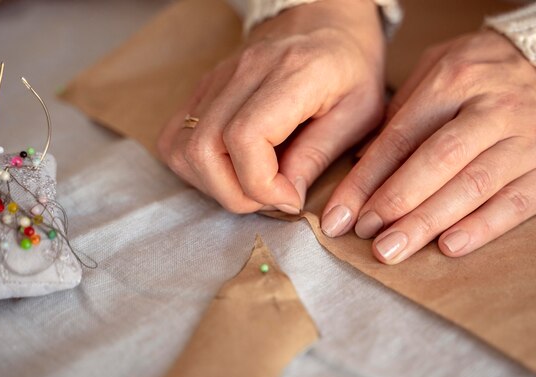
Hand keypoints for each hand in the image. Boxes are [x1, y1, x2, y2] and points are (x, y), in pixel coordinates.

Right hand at [158, 0, 384, 213]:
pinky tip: (229, 170)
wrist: (324, 18)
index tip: (290, 198)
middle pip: (204, 149)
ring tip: (250, 186)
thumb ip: (320, 156)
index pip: (245, 138)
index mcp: (292, 73)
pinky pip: (176, 136)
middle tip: (269, 198)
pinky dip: (196, 166)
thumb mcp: (360, 113)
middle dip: (234, 194)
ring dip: (212, 184)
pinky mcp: (204, 88)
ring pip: (182, 148)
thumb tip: (285, 199)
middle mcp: (245, 71)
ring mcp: (218, 78)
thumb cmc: (350, 66)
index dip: (261, 185)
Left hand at [322, 30, 535, 263]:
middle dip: (394, 203)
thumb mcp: (442, 67)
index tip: (340, 213)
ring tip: (392, 249)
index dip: (365, 180)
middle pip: (435, 163)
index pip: (400, 137)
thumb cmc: (491, 72)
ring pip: (472, 187)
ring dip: (427, 222)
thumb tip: (362, 157)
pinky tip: (448, 246)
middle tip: (364, 235)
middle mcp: (492, 109)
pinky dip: (482, 228)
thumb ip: (403, 108)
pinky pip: (516, 203)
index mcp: (455, 80)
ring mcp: (528, 139)